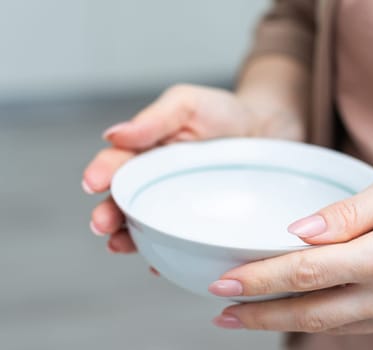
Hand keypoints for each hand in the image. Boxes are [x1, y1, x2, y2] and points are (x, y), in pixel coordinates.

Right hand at [82, 84, 295, 253]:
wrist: (267, 130)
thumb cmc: (224, 112)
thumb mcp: (187, 104)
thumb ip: (154, 119)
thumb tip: (113, 134)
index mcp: (148, 151)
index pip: (119, 163)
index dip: (102, 172)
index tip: (92, 182)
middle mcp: (158, 181)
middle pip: (126, 201)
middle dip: (109, 213)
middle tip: (101, 224)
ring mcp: (179, 204)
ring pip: (148, 225)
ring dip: (129, 238)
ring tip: (118, 246)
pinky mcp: (202, 222)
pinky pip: (181, 241)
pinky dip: (167, 254)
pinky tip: (160, 263)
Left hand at [210, 169, 372, 337]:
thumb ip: (344, 214)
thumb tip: (297, 232)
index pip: (307, 273)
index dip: (260, 280)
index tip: (225, 284)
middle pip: (311, 312)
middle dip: (260, 315)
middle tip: (222, 313)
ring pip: (330, 327)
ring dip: (284, 322)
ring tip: (247, 317)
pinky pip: (354, 327)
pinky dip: (320, 321)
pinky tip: (296, 312)